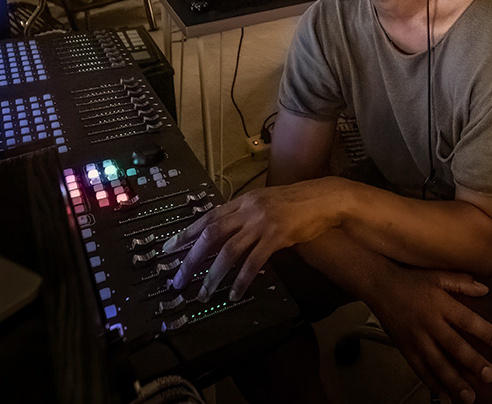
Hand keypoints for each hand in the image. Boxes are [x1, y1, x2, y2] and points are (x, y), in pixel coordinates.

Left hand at [167, 178, 348, 299]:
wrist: (323, 199)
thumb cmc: (296, 203)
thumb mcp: (264, 204)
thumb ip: (244, 216)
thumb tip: (224, 236)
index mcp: (241, 202)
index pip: (206, 218)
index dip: (185, 235)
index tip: (168, 251)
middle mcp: (247, 210)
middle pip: (211, 235)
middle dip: (191, 259)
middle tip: (179, 280)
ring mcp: (261, 222)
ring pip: (228, 251)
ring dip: (213, 275)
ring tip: (204, 293)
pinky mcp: (276, 236)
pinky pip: (253, 262)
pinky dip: (242, 279)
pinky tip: (235, 293)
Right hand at [367, 266, 491, 403]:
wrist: (379, 287)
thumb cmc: (410, 281)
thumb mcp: (437, 276)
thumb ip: (462, 283)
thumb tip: (485, 289)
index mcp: (440, 304)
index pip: (466, 319)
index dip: (483, 331)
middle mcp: (428, 324)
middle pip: (453, 346)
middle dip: (472, 362)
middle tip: (489, 375)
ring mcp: (416, 339)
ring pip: (437, 364)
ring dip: (454, 381)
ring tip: (469, 395)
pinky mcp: (405, 350)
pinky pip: (420, 370)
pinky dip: (433, 384)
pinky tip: (445, 395)